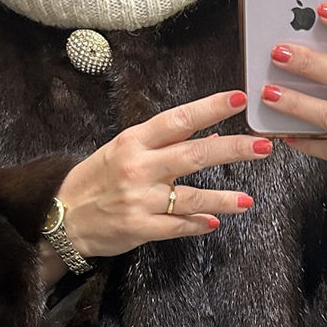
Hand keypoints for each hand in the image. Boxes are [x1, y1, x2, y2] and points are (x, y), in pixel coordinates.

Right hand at [50, 90, 272, 261]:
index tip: (239, 99)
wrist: (63, 217)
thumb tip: (210, 135)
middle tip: (263, 147)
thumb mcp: (123, 150)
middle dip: (232, 149)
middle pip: (193, 154)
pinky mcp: (140, 227)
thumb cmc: (96, 179)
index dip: (210, 108)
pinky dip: (199, 223)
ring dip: (224, 198)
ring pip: (191, 196)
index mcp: (134, 141)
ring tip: (248, 200)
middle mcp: (139, 167)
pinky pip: (178, 226)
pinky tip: (215, 221)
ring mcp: (140, 199)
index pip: (178, 119)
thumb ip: (164, 144)